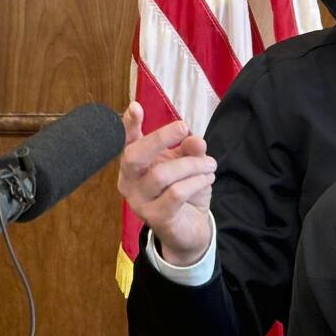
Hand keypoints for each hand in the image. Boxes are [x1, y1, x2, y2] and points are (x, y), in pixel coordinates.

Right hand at [117, 102, 215, 265]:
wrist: (190, 229)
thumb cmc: (184, 191)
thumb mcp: (189, 164)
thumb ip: (190, 149)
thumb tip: (195, 138)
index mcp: (134, 165)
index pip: (125, 141)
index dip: (128, 124)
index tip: (135, 107)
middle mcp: (129, 182)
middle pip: (134, 156)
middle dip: (160, 138)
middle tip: (185, 128)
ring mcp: (139, 202)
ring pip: (161, 175)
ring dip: (190, 165)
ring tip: (209, 164)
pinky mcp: (156, 218)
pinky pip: (175, 194)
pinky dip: (195, 182)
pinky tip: (207, 178)